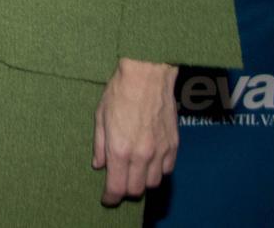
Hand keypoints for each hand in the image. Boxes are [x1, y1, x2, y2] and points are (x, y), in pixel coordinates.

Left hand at [94, 58, 178, 204]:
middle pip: (136, 190)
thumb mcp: (100, 117)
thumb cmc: (120, 92)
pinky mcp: (174, 145)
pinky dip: (158, 171)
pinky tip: (149, 161)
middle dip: (125, 191)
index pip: (117, 187)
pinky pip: (167, 170)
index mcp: (120, 149)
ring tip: (134, 172)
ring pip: (153, 183)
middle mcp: (142, 155)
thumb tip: (99, 164)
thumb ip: (100, 145)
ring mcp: (160, 151)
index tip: (107, 199)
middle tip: (118, 184)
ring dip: (142, 181)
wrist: (147, 75)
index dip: (110, 197)